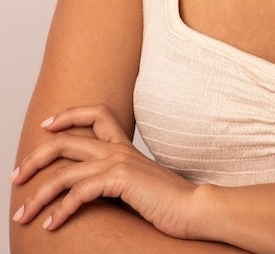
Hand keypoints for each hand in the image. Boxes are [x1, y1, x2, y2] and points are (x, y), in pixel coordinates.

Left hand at [11, 104, 207, 237]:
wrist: (194, 208)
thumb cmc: (169, 201)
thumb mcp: (139, 185)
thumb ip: (119, 179)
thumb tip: (94, 189)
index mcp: (125, 146)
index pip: (97, 113)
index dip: (69, 115)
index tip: (47, 126)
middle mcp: (119, 149)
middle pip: (67, 141)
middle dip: (36, 158)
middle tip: (17, 177)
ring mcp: (119, 162)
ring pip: (65, 172)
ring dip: (38, 195)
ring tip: (23, 214)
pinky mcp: (120, 181)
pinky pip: (78, 193)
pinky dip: (59, 210)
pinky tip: (50, 225)